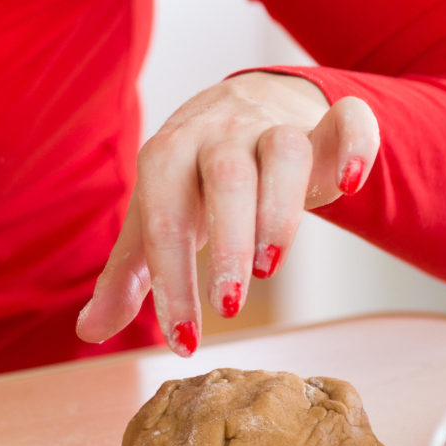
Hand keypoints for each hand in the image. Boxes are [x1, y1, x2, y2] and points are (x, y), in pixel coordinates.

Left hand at [77, 72, 378, 355]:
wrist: (240, 106)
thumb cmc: (192, 178)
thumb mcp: (155, 219)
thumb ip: (127, 275)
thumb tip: (89, 330)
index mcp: (167, 157)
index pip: (165, 218)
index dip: (172, 281)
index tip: (182, 340)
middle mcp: (218, 136)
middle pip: (226, 179)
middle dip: (227, 244)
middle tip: (228, 305)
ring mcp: (273, 127)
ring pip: (283, 154)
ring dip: (280, 211)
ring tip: (270, 267)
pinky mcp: (324, 125)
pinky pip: (348, 121)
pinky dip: (355, 147)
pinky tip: (350, 185)